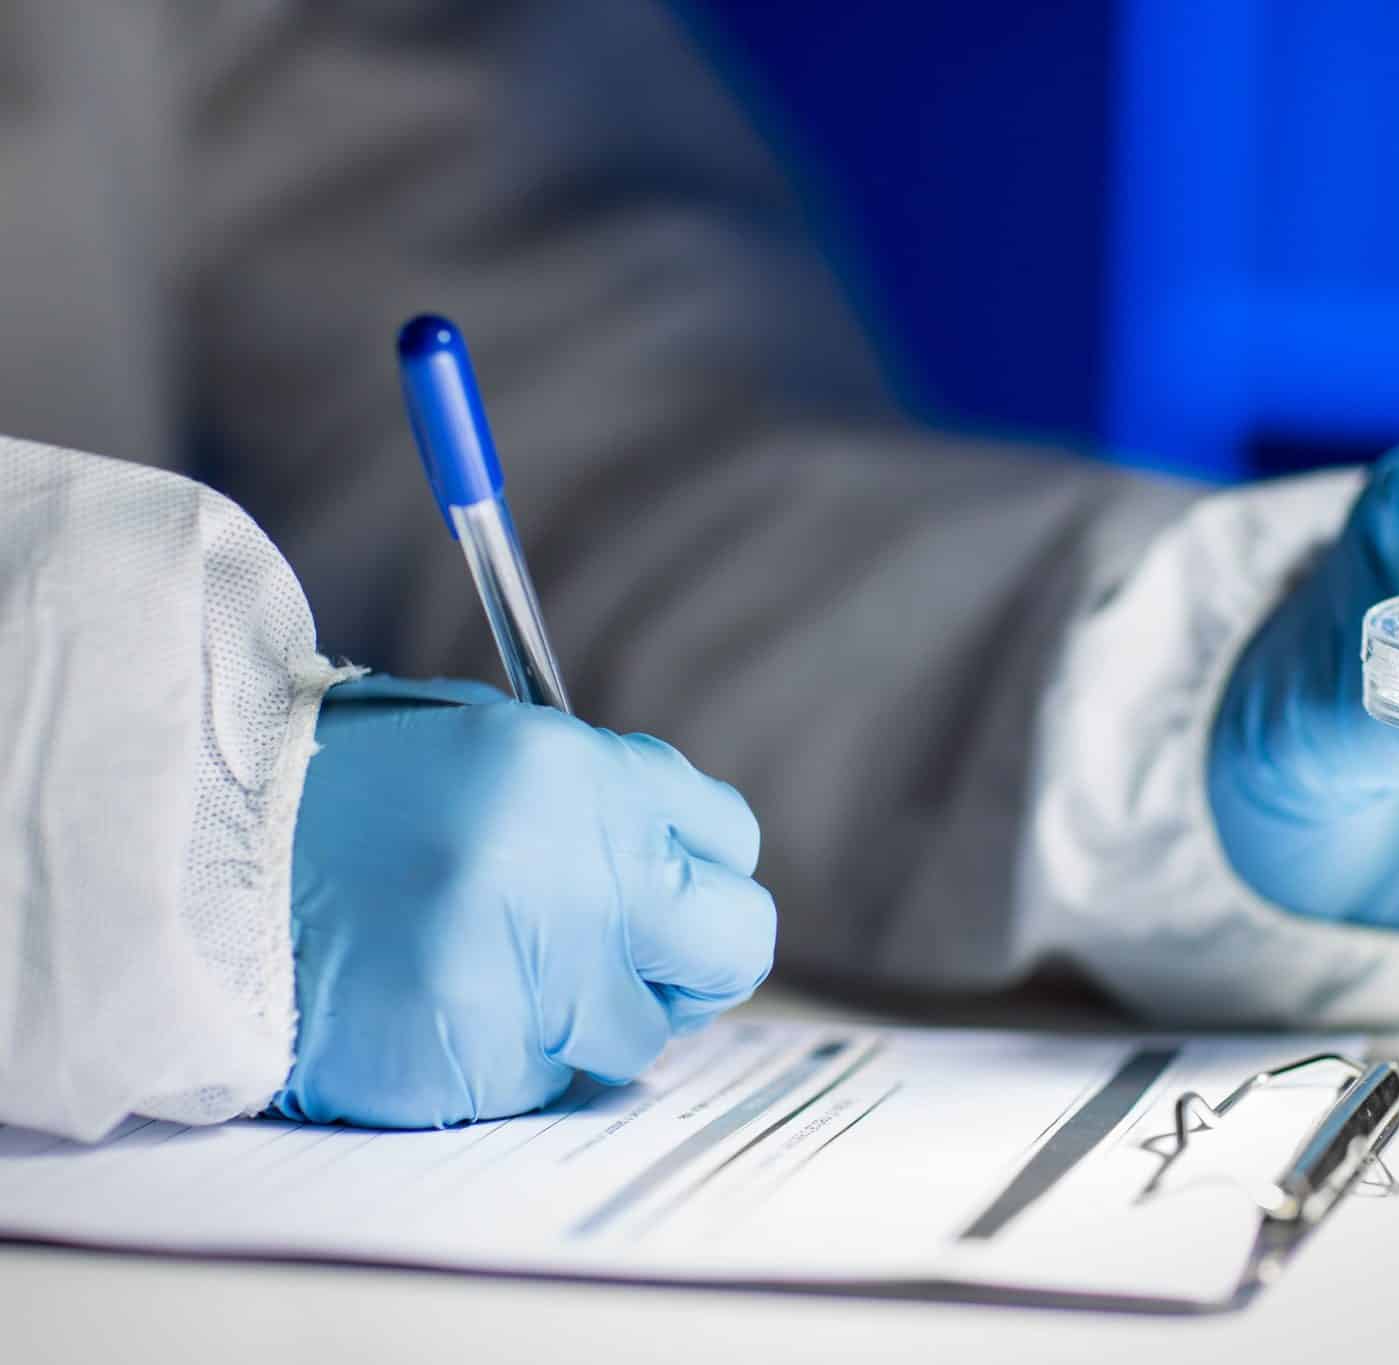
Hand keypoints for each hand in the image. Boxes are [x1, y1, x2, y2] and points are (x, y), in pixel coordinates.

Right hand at [277, 676, 774, 1126]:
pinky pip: (541, 1083)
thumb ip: (597, 802)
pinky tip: (431, 1008)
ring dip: (586, 1018)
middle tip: (627, 954)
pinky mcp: (477, 1066)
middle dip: (692, 954)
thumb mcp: (485, 745)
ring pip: (636, 1035)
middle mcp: (576, 878)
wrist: (188, 861)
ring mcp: (531, 982)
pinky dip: (502, 1060)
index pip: (729, 838)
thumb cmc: (338, 796)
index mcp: (581, 778)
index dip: (697, 864)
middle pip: (732, 944)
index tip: (665, 881)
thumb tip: (675, 866)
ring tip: (489, 972)